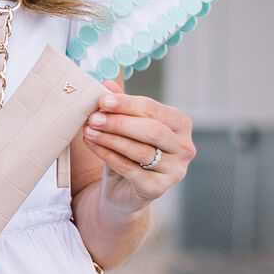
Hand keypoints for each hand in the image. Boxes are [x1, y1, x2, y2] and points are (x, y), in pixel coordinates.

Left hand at [82, 81, 196, 213]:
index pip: (154, 109)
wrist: (121, 190)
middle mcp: (184, 147)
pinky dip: (108, 155)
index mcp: (180, 124)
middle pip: (151, 130)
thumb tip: (106, 83)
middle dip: (119, 122)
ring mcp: (175, 170)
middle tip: (93, 117)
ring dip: (110, 138)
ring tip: (88, 130)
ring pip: (140, 150)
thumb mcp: (123, 126)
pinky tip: (92, 145)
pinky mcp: (158, 189)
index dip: (127, 104)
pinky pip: (130, 169)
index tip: (102, 100)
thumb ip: (119, 105)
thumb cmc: (126, 153)